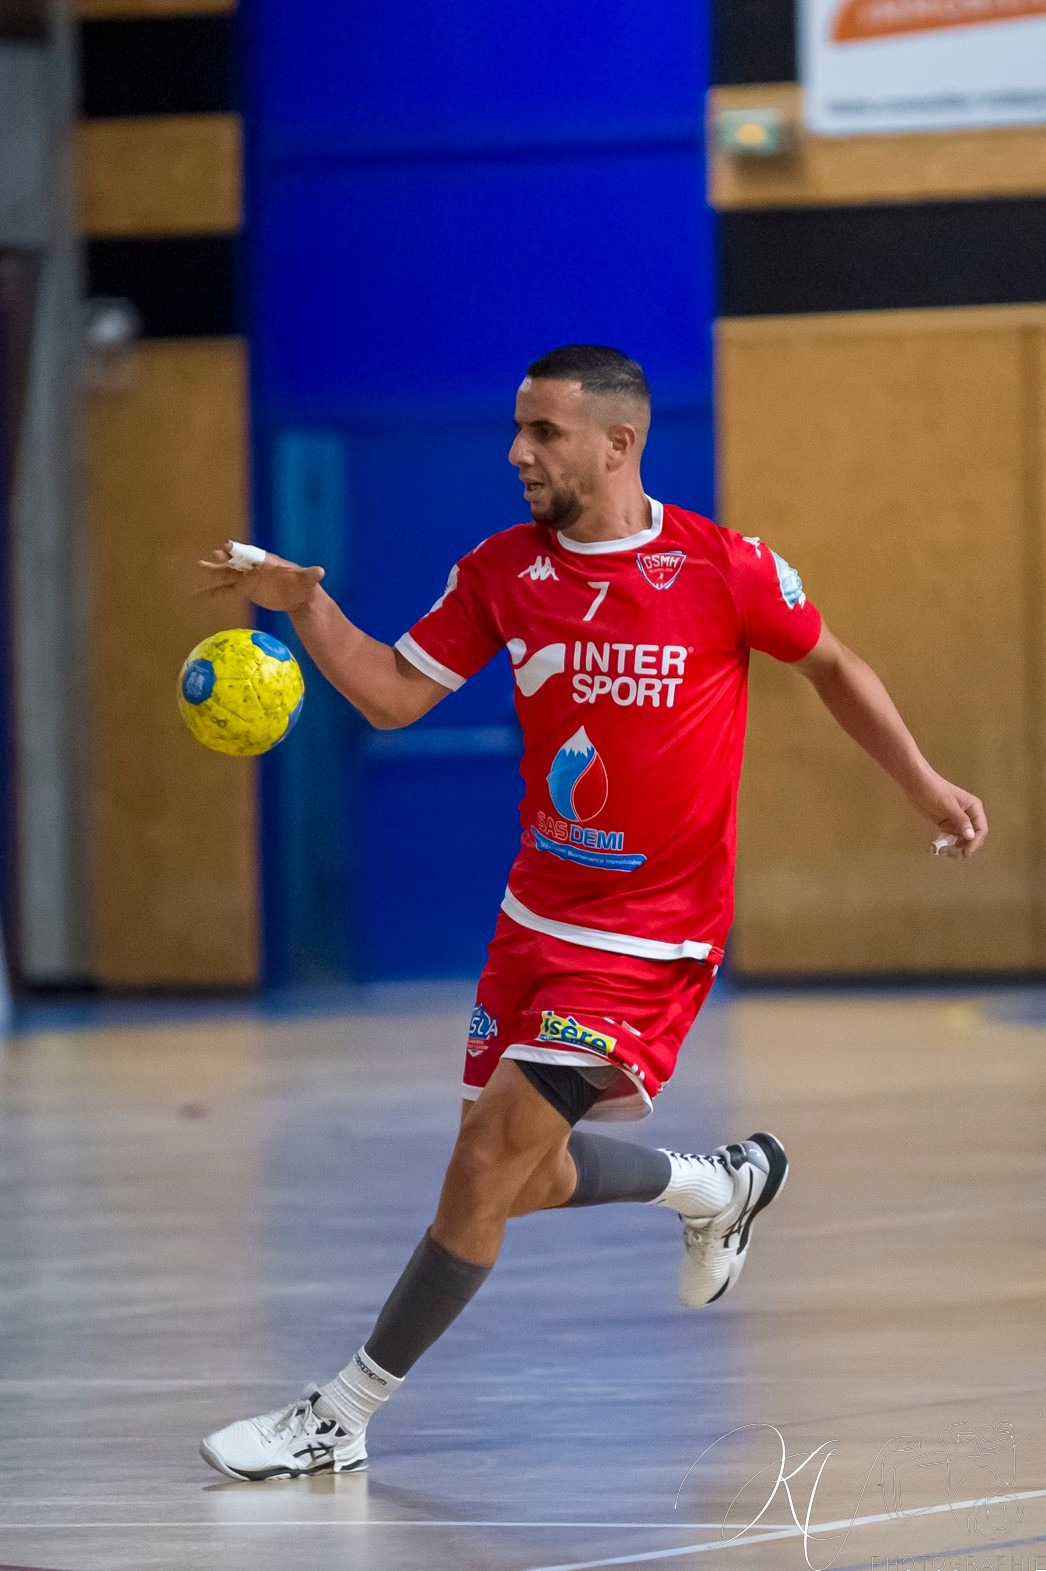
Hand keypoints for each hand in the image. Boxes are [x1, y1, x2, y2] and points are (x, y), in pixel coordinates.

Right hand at [196, 542, 324, 613]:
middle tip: (213, 554)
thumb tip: (320, 571)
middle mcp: (253, 567)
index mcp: (265, 562)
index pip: (250, 554)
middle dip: (225, 558)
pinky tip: (201, 594)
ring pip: (228, 574)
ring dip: (214, 570)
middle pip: (236, 561)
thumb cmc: (302, 585)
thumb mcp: (306, 580)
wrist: (297, 595)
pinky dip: (215, 592)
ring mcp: (247, 578)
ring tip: (199, 565)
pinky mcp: (245, 590)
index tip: (228, 545)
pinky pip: (227, 591)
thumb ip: (310, 575)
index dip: (239, 550)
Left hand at [906, 771, 987, 858]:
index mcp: (974, 808)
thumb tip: (971, 836)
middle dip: (965, 847)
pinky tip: (939, 848)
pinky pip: (951, 838)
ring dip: (956, 848)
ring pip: (962, 840)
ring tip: (944, 851)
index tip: (966, 852)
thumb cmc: (934, 790)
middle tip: (953, 854)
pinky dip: (947, 844)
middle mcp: (968, 815)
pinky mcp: (946, 824)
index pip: (981, 829)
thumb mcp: (948, 805)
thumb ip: (960, 820)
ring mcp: (957, 821)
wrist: (916, 784)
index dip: (976, 842)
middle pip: (973, 837)